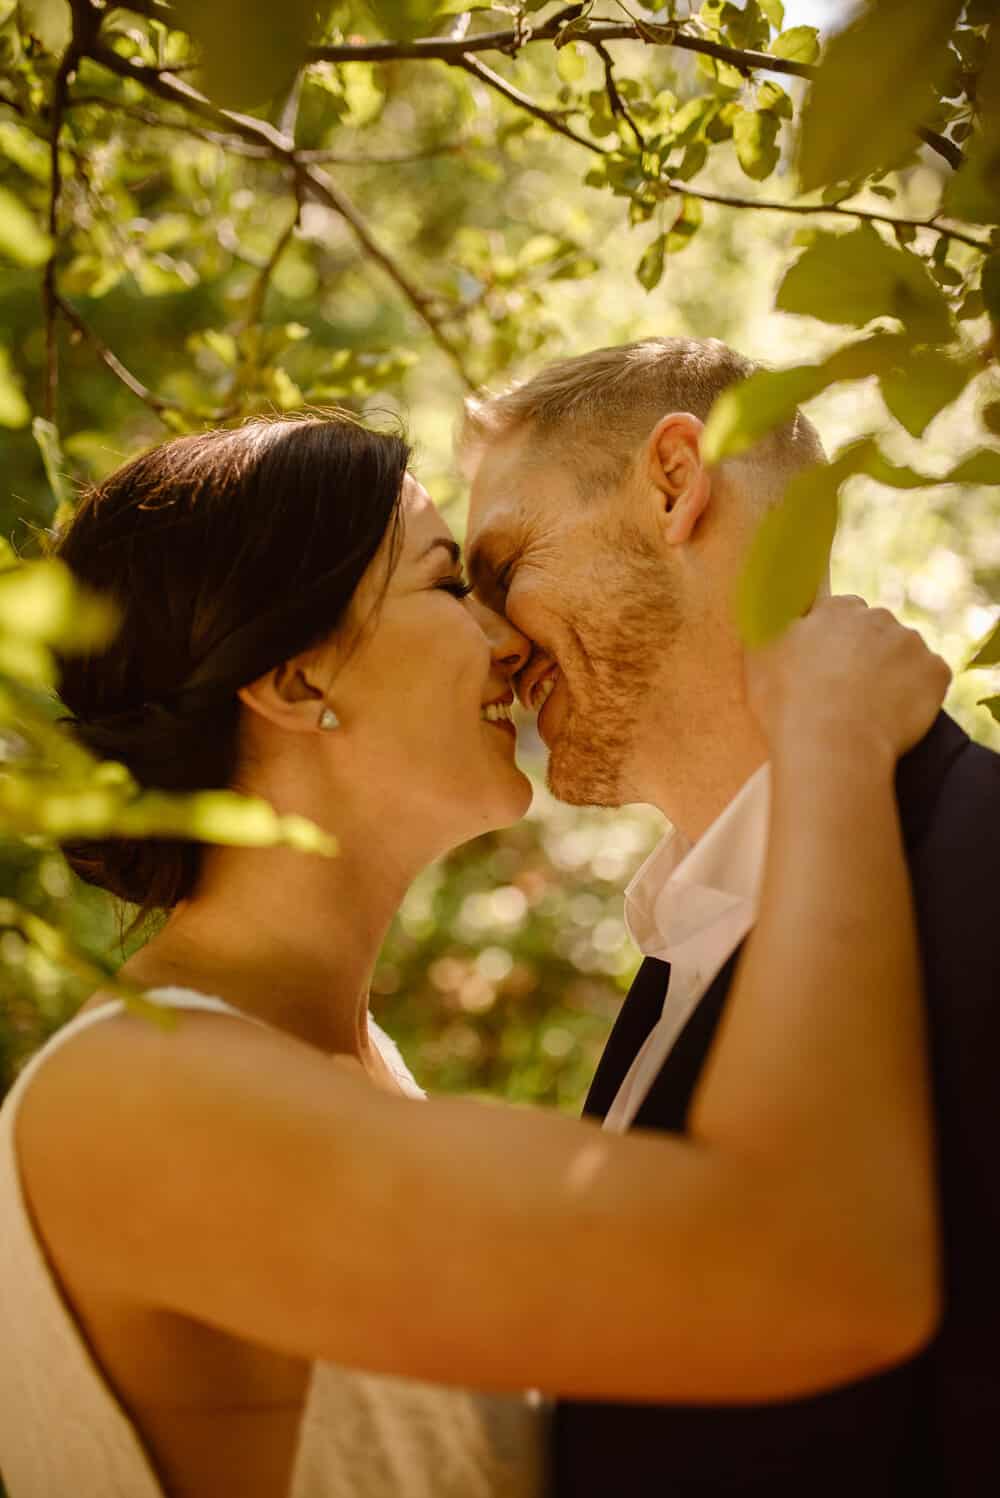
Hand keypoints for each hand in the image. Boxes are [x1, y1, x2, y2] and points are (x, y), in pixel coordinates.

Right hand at [746, 596, 950, 770]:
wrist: (833, 743)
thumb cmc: (789, 706)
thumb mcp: (762, 659)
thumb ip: (773, 629)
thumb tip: (774, 613)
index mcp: (835, 610)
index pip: (842, 613)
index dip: (836, 642)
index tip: (829, 666)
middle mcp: (876, 617)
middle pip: (877, 631)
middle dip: (868, 655)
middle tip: (851, 691)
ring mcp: (910, 642)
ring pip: (905, 654)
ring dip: (895, 673)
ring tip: (873, 709)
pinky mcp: (935, 671)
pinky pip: (930, 679)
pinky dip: (919, 695)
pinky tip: (895, 717)